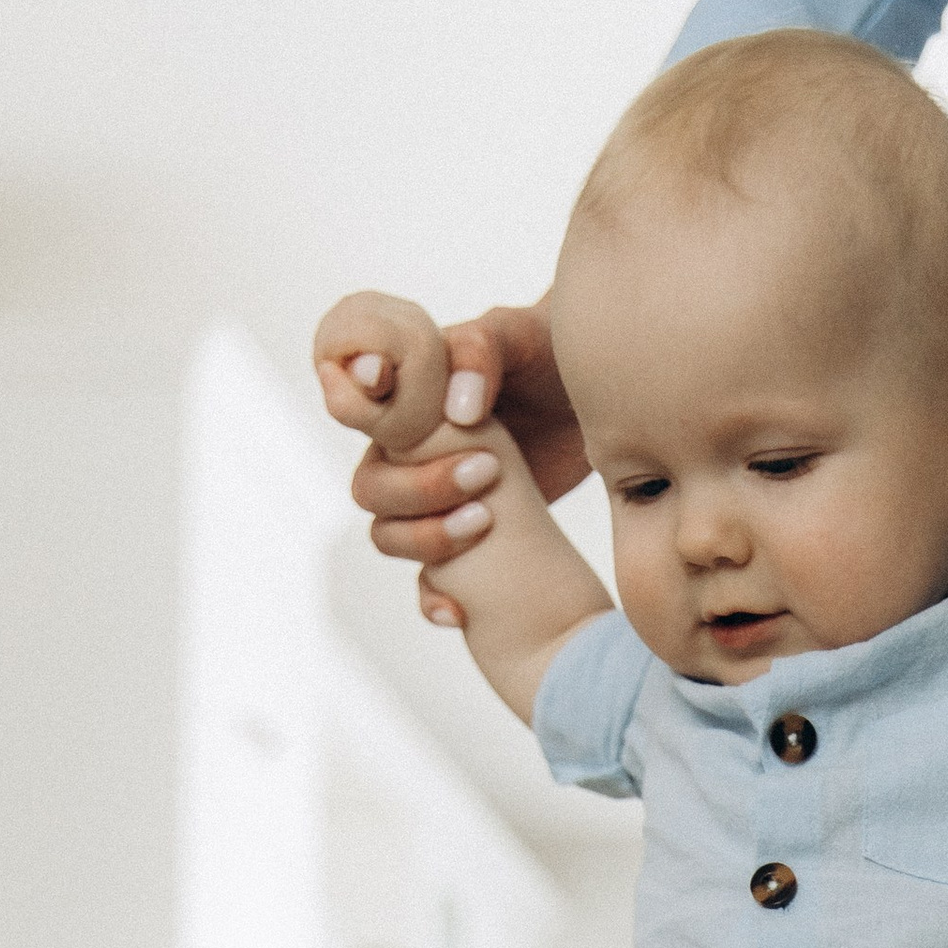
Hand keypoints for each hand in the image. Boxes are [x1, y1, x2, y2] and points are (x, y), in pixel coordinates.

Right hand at [314, 289, 585, 625]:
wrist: (599, 410)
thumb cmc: (547, 358)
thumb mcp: (519, 336)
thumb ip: (480, 351)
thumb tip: (457, 412)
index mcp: (404, 396)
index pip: (349, 403)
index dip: (348, 403)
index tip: (379, 397)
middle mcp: (405, 452)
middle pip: (370, 486)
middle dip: (416, 488)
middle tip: (486, 471)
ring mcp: (430, 499)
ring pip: (388, 533)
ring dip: (425, 538)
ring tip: (486, 521)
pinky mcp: (462, 536)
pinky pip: (427, 581)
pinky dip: (435, 599)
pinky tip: (459, 611)